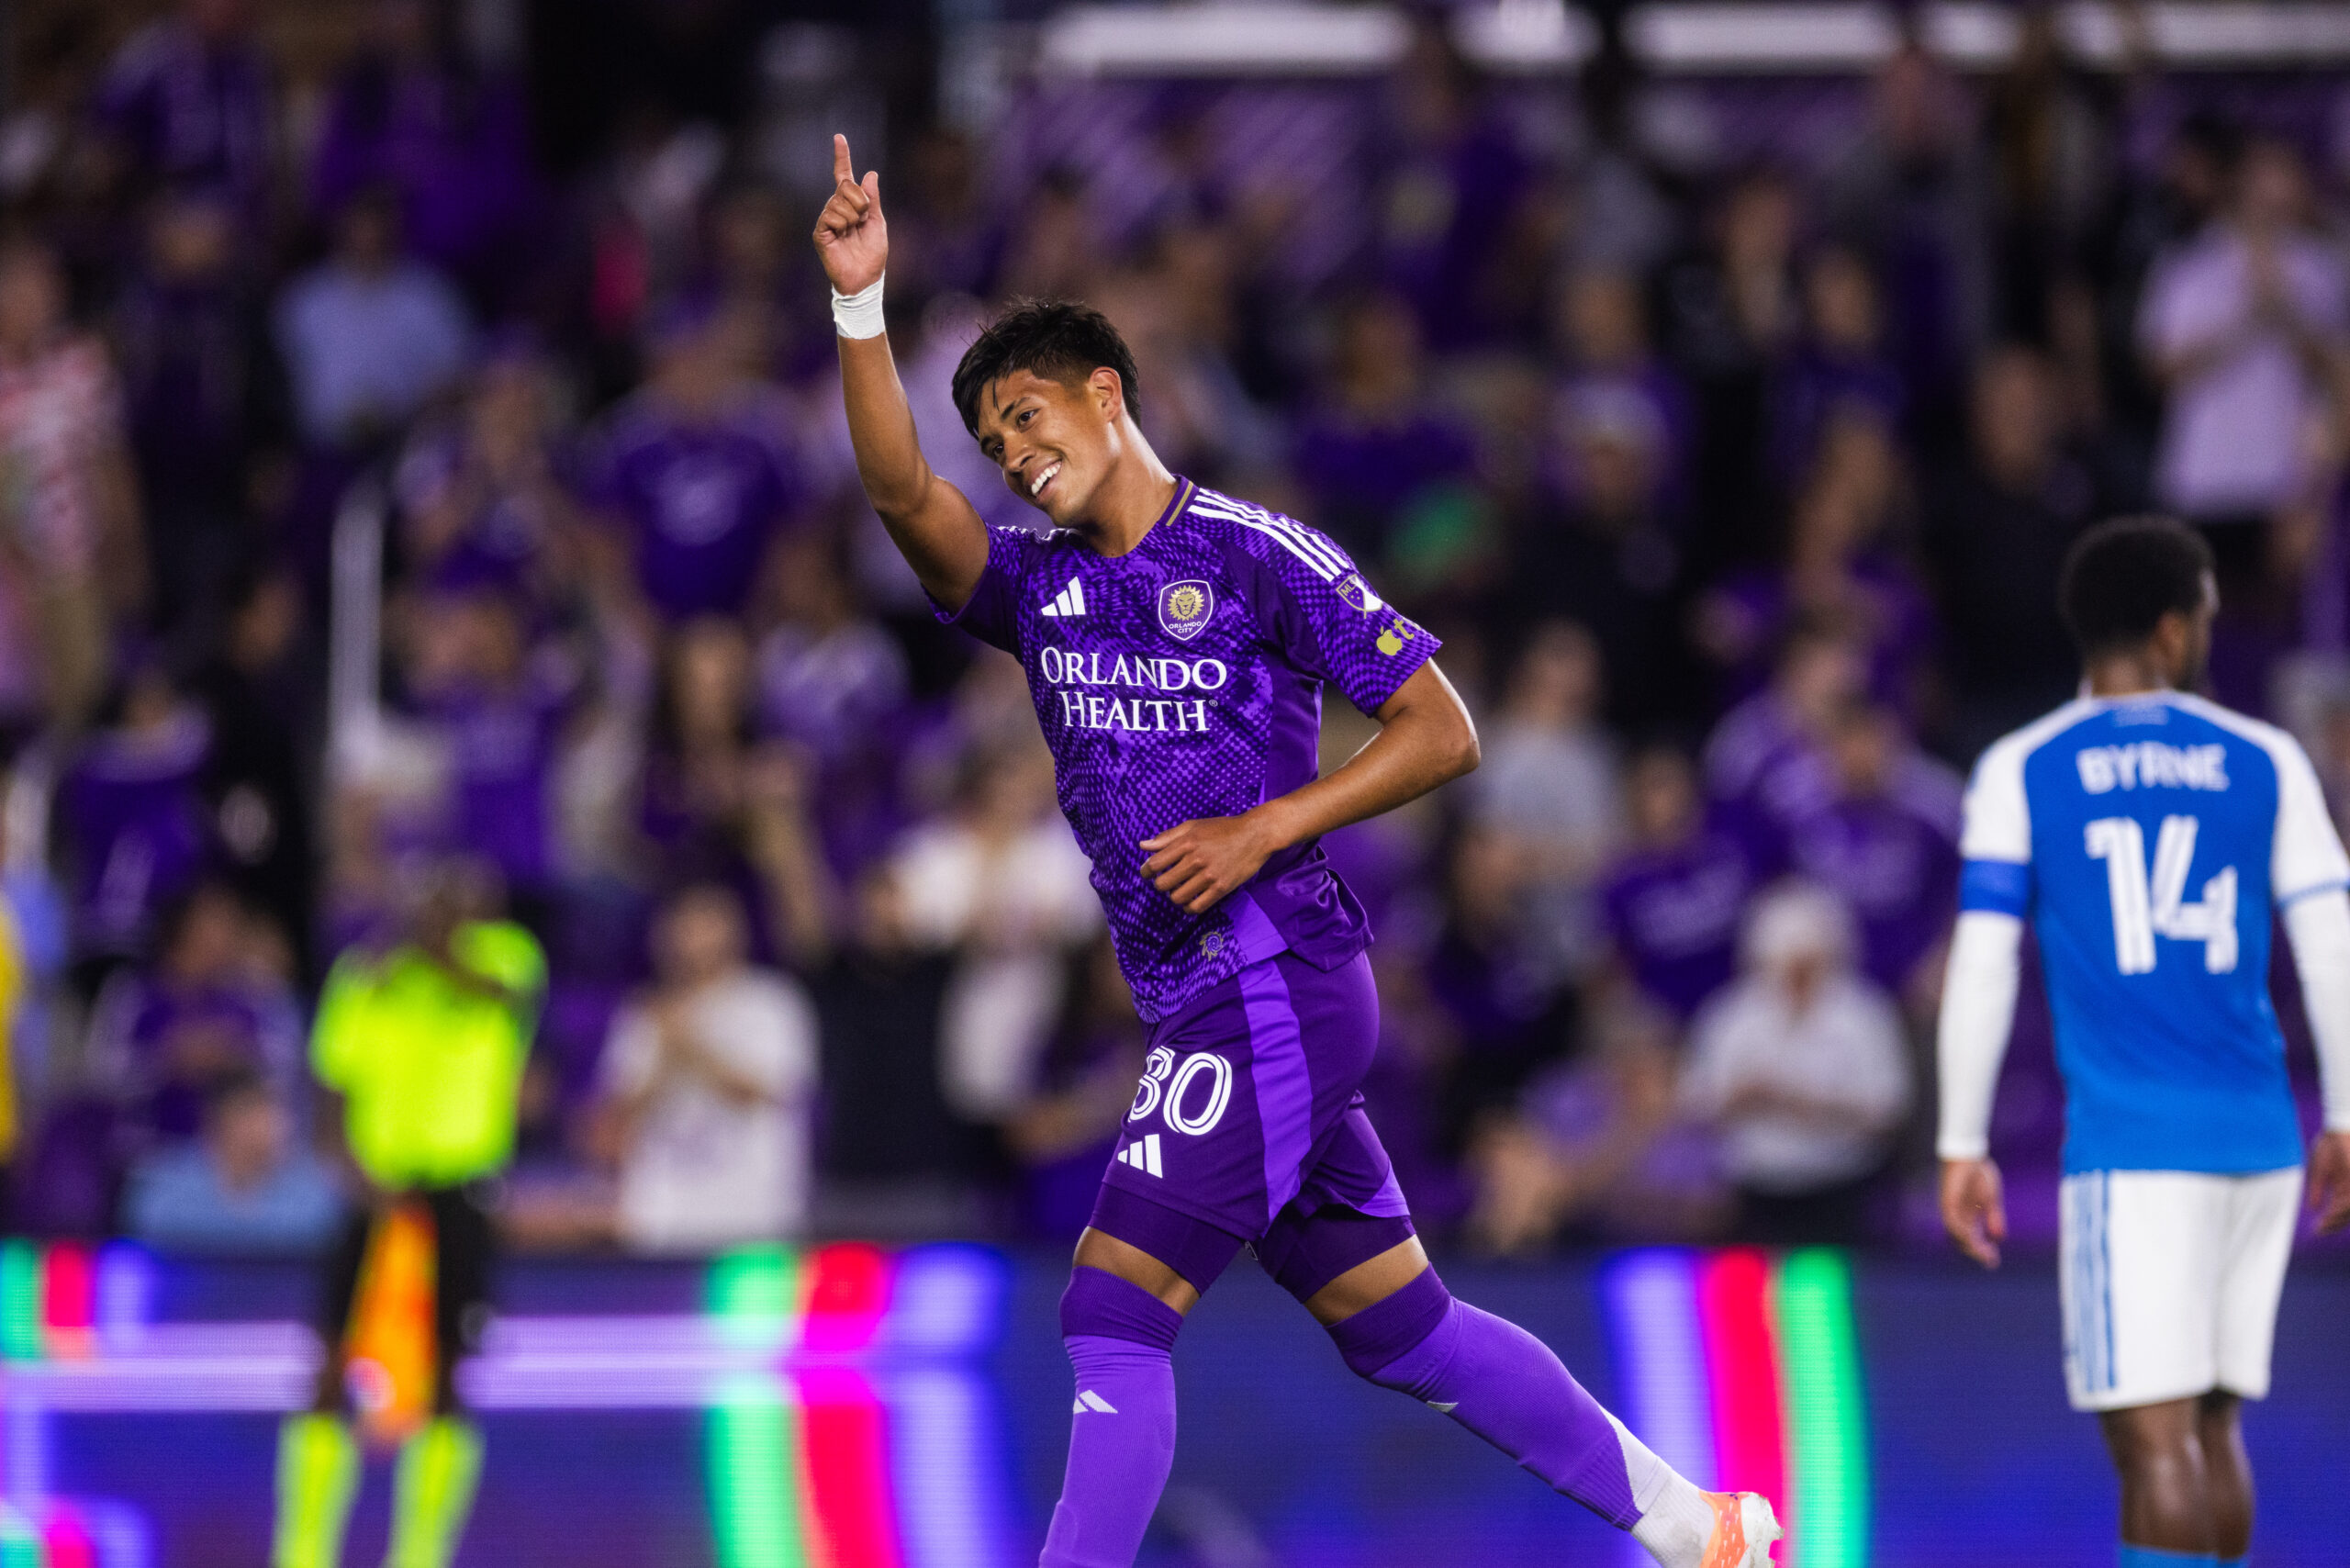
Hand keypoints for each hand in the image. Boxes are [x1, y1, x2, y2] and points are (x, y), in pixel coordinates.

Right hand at [812, 133, 885, 295]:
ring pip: (840, 201)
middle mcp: (837, 209)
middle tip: (862, 221)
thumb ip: (873, 199)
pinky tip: (842, 236)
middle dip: (861, 202)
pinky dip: (842, 224)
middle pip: (846, 186)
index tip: (839, 137)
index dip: (842, 157)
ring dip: (853, 216)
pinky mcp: (820, 232)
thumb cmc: (872, 255)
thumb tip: (869, 174)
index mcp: (852, 205)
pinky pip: (831, 215)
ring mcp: (827, 219)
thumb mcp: (877, 222)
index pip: (844, 176)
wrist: (865, 279)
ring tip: (852, 233)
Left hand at [1140, 810, 1281, 914]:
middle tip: (1167, 881)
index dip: (1146, 872)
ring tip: (1181, 889)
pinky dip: (1189, 907)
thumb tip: (1143, 846)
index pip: (1154, 864)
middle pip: (1163, 884)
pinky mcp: (1221, 888)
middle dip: (1160, 885)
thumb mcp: (1193, 826)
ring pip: (1178, 898)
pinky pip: (1196, 907)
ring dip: (1175, 896)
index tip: (1148, 873)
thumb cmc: (1223, 828)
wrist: (1256, 835)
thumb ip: (1167, 837)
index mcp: (1187, 843)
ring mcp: (1209, 876)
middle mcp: (1195, 860)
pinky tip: (1191, 901)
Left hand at [1940, 1157, 2007, 1268]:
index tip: (1993, 1261)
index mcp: (1968, 1215)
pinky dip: (1961, 1231)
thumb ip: (1994, 1219)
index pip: (1973, 1238)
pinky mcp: (1948, 1201)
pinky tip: (1971, 1238)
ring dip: (1970, 1245)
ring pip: (1956, 1235)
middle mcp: (1958, 1215)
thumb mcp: (1991, 1200)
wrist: (1970, 1154)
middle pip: (1963, 1240)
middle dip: (1976, 1252)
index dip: (1982, 1250)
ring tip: (1983, 1254)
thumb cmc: (1980, 1173)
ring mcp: (1952, 1209)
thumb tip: (1999, 1239)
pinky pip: (1952, 1221)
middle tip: (1990, 1261)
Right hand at [2309, 1131, 2349, 1234]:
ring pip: (2349, 1209)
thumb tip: (2313, 1209)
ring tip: (2325, 1224)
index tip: (2317, 1230)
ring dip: (2338, 1218)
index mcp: (2343, 1187)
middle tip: (2320, 1230)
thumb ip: (2317, 1190)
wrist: (2338, 1129)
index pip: (2340, 1210)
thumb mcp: (2318, 1170)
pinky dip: (2343, 1208)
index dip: (2330, 1221)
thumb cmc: (2329, 1144)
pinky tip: (2333, 1212)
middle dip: (2334, 1224)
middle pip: (2346, 1214)